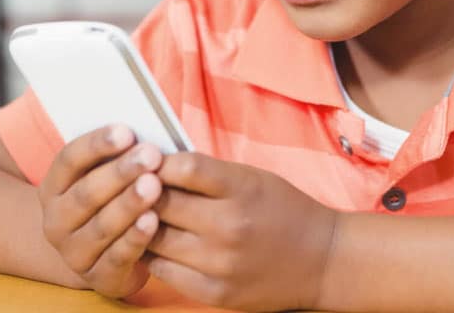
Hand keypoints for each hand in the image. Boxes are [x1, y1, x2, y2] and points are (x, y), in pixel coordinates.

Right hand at [38, 124, 163, 297]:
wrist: (102, 254)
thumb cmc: (112, 201)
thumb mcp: (105, 177)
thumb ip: (118, 157)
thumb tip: (144, 135)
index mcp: (53, 187)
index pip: (69, 160)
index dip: (97, 144)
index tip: (127, 131)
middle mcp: (56, 220)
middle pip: (87, 192)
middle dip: (120, 172)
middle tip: (151, 155)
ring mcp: (73, 252)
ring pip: (102, 225)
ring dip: (129, 204)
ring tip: (154, 185)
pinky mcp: (98, 277)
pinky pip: (117, 257)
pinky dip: (135, 238)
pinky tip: (152, 220)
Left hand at [146, 153, 339, 310]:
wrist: (322, 259)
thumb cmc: (284, 210)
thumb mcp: (253, 179)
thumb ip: (208, 174)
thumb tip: (154, 165)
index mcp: (242, 188)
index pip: (183, 168)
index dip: (156, 162)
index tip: (147, 161)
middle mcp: (230, 225)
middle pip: (161, 204)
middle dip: (141, 193)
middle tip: (131, 188)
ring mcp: (221, 263)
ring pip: (155, 239)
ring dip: (141, 226)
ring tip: (137, 216)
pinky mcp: (215, 292)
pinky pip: (163, 271)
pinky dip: (153, 256)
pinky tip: (153, 245)